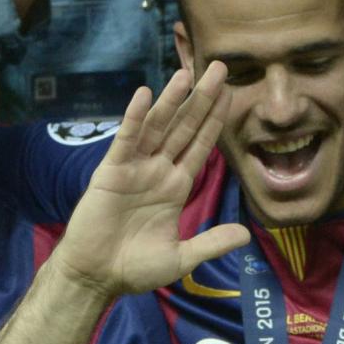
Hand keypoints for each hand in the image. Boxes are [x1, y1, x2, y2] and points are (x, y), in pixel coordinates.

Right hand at [51, 63, 247, 300]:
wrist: (98, 276)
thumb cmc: (135, 267)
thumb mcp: (182, 257)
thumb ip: (212, 242)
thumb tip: (246, 235)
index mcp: (175, 187)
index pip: (200, 146)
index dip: (215, 121)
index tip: (231, 94)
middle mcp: (157, 171)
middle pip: (184, 127)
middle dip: (202, 99)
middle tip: (218, 67)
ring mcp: (134, 168)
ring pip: (158, 127)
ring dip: (172, 99)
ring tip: (189, 72)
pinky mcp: (111, 173)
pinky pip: (126, 141)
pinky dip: (135, 118)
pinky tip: (144, 95)